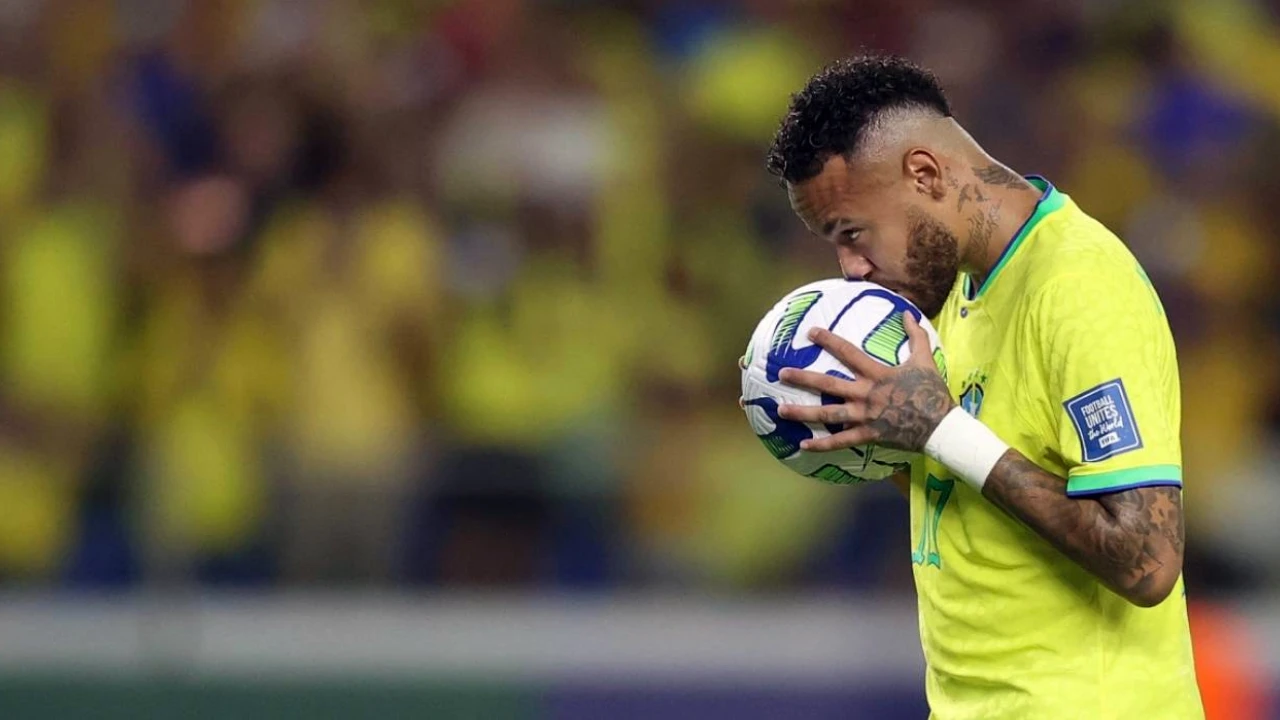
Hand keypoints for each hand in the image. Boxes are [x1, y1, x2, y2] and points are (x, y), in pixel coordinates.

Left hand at [777, 313, 954, 451]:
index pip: (848, 352)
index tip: (810, 332)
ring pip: (828, 414)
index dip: (829, 340)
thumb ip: (915, 336)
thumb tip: (907, 313)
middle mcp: (866, 394)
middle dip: (803, 378)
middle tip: (781, 374)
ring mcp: (865, 416)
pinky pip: (841, 442)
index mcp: (877, 374)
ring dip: (803, 413)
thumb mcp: (925, 359)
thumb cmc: (932, 392)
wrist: (941, 426)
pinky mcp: (868, 435)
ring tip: (780, 411)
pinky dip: (822, 444)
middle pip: (828, 384)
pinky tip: (803, 445)